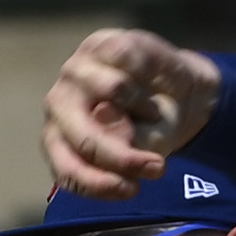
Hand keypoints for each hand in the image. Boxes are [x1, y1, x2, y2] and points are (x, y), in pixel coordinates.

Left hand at [42, 31, 222, 197]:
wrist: (176, 90)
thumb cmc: (151, 128)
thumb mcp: (143, 151)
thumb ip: (122, 149)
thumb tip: (103, 117)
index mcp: (59, 138)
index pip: (67, 168)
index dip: (98, 184)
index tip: (132, 191)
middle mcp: (59, 104)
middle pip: (85, 137)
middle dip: (121, 157)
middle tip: (157, 169)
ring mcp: (77, 71)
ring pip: (114, 92)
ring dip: (145, 110)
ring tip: (152, 115)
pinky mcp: (101, 44)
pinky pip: (132, 65)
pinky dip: (150, 78)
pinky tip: (152, 86)